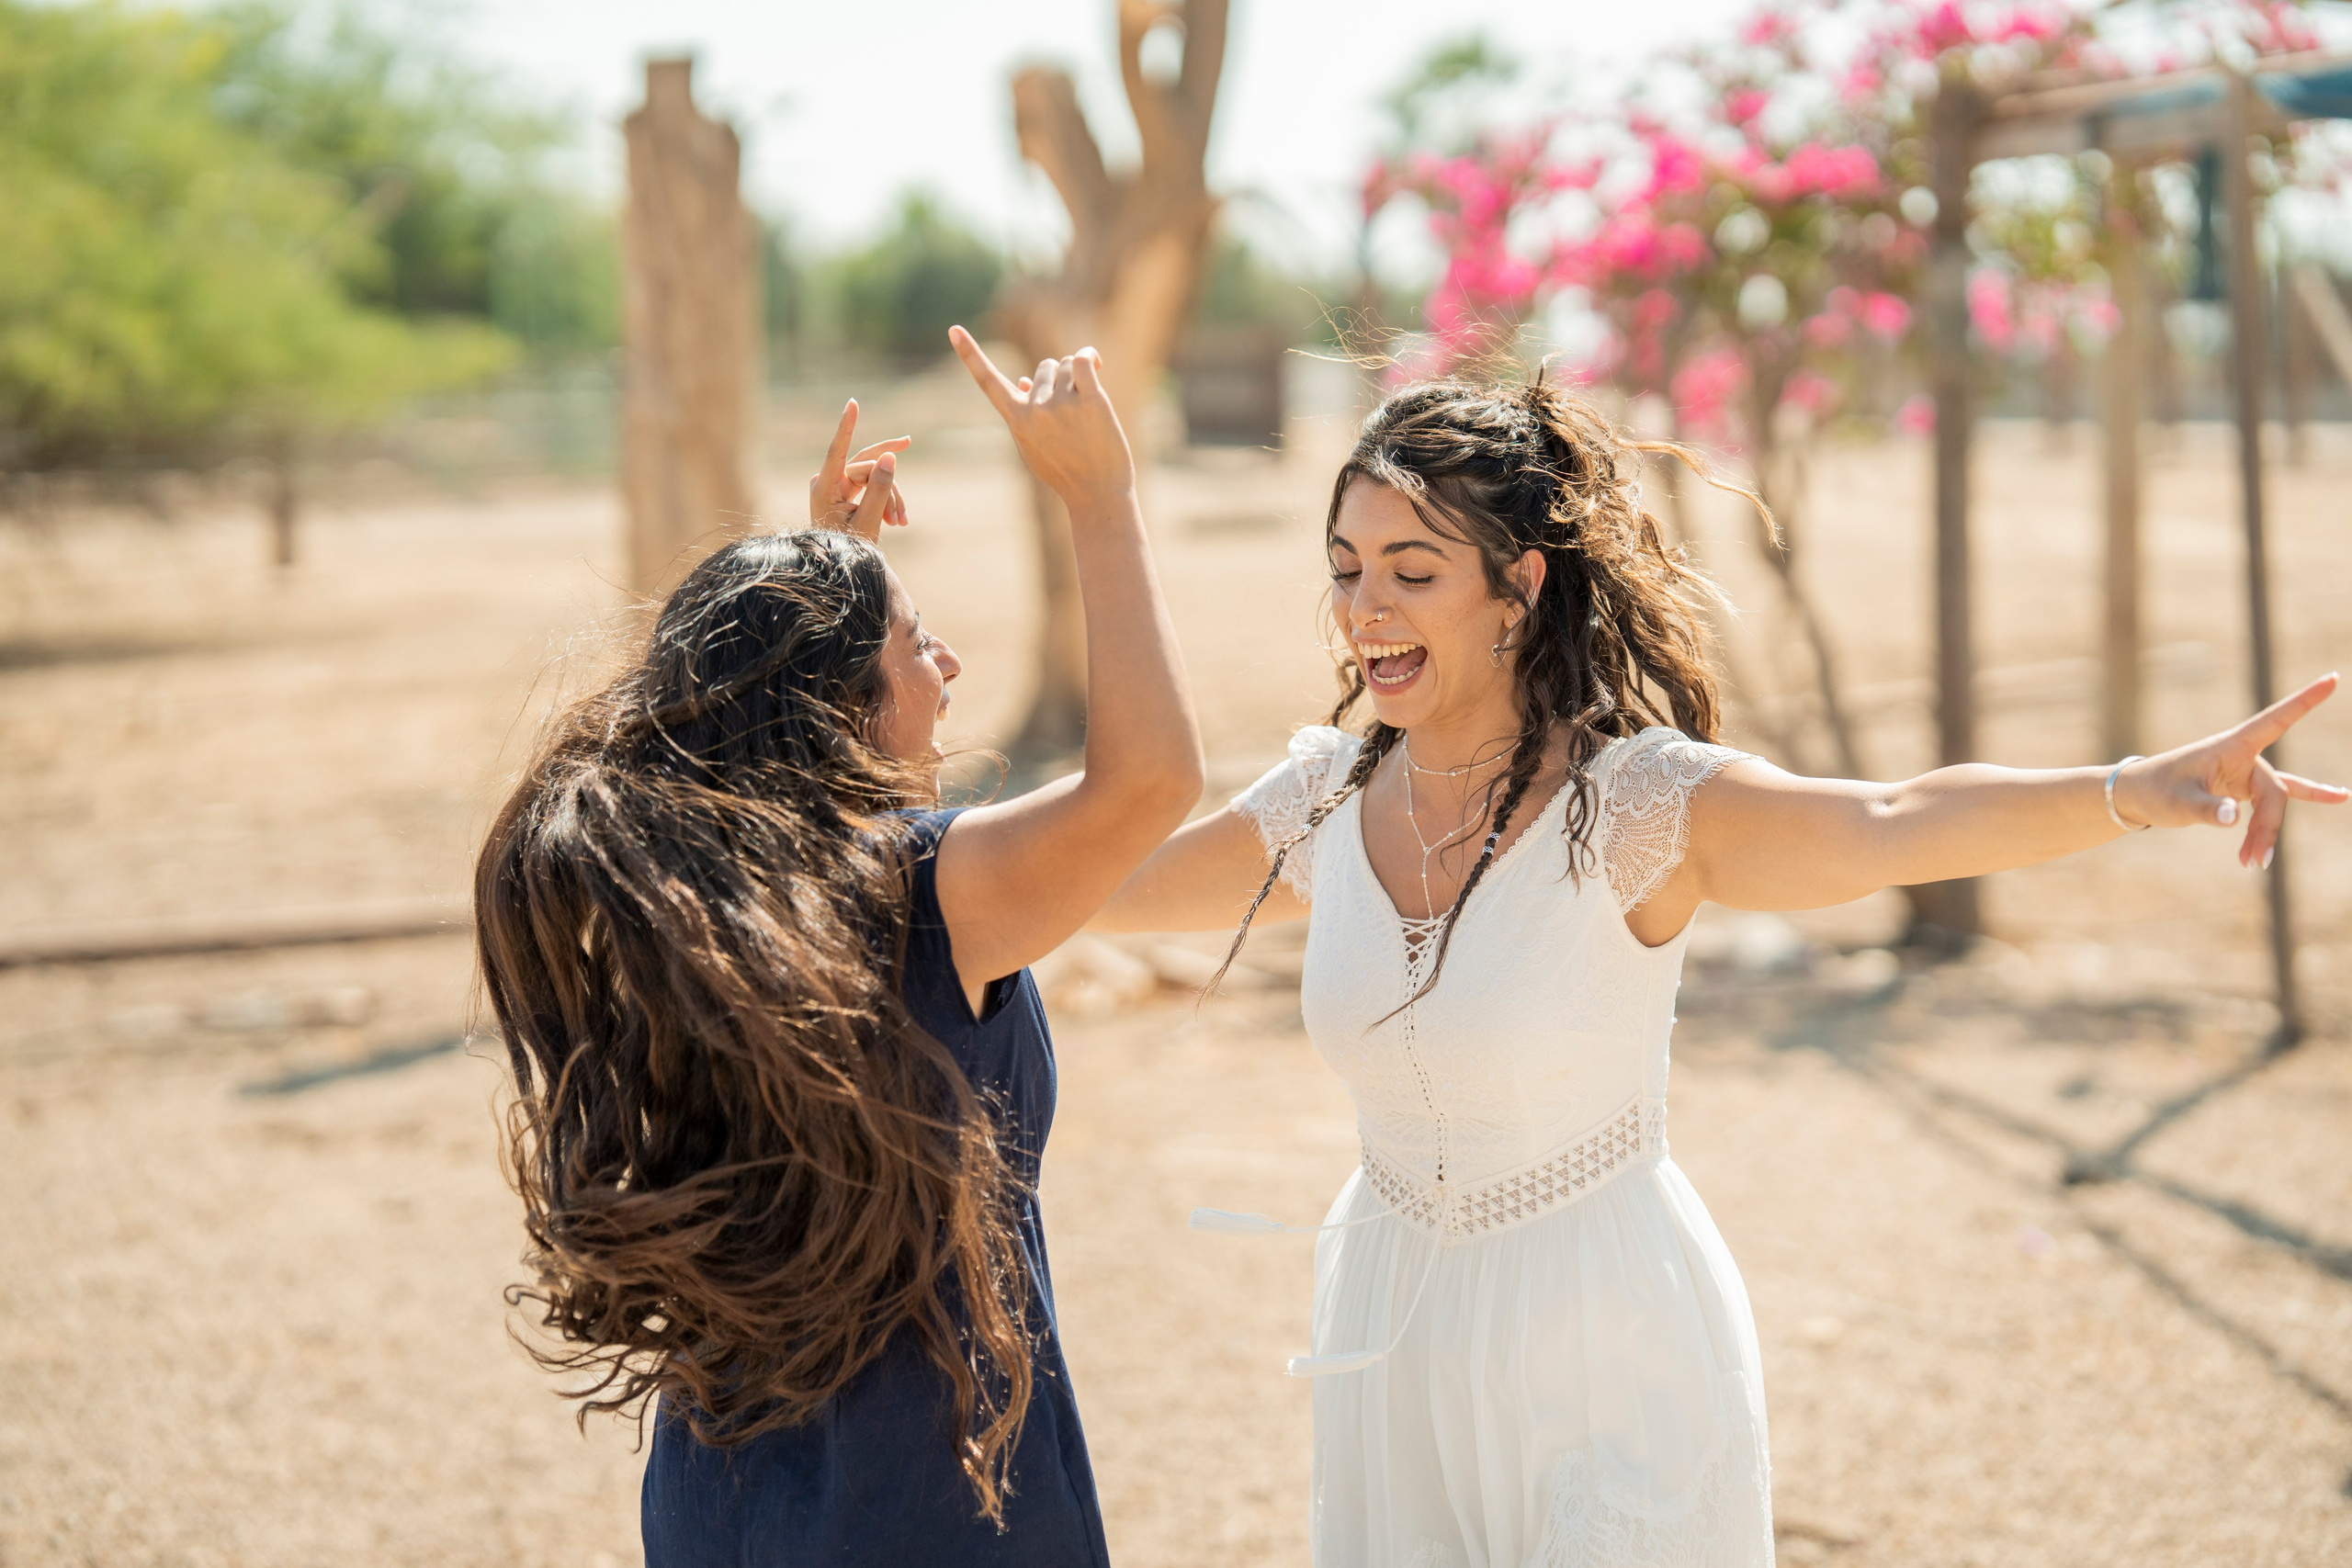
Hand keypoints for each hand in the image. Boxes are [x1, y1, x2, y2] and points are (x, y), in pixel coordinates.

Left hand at [807, 399, 909, 540]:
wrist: (838, 569)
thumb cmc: (848, 548)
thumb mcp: (869, 521)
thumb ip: (880, 490)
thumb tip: (890, 457)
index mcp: (825, 488)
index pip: (838, 450)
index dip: (847, 425)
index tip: (853, 403)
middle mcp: (828, 481)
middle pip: (866, 465)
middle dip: (890, 484)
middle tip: (906, 476)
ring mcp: (836, 485)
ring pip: (873, 475)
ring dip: (891, 497)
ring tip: (902, 523)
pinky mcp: (844, 491)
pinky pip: (871, 485)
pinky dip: (886, 501)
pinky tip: (897, 521)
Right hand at [948, 325, 1133, 512]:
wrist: (1097, 495)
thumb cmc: (1066, 472)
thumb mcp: (1034, 447)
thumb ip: (1024, 414)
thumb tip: (1020, 379)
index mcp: (1017, 420)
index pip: (988, 381)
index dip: (970, 354)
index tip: (953, 329)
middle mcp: (1035, 409)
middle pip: (1044, 367)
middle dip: (1058, 380)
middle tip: (1072, 411)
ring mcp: (1062, 405)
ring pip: (1065, 365)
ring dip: (1076, 377)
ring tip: (1086, 408)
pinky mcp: (1091, 401)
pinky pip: (1083, 360)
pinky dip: (1089, 357)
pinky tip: (1096, 363)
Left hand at [2113, 672, 2346, 866]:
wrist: (2136, 796)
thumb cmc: (2155, 792)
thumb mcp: (2176, 804)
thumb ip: (2206, 810)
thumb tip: (2236, 817)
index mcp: (2230, 747)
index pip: (2274, 720)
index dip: (2304, 701)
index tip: (2332, 679)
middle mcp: (2242, 756)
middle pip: (2274, 792)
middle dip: (2266, 827)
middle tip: (2252, 862)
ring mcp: (2245, 773)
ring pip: (2273, 803)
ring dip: (2265, 834)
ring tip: (2254, 864)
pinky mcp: (2243, 788)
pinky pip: (2275, 801)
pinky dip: (2287, 813)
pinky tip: (2338, 797)